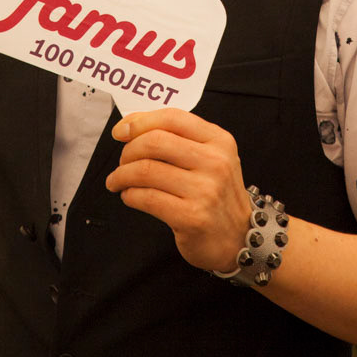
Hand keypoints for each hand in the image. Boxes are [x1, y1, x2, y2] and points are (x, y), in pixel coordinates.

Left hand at [105, 108, 252, 271]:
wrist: (238, 238)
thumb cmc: (216, 194)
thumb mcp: (209, 158)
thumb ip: (176, 138)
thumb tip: (129, 125)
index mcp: (218, 140)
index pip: (172, 118)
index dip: (140, 121)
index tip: (121, 131)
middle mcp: (215, 162)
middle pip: (155, 142)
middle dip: (128, 150)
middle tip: (121, 162)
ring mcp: (205, 190)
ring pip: (146, 170)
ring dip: (122, 175)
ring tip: (117, 181)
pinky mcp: (192, 217)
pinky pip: (147, 198)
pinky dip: (130, 195)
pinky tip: (129, 196)